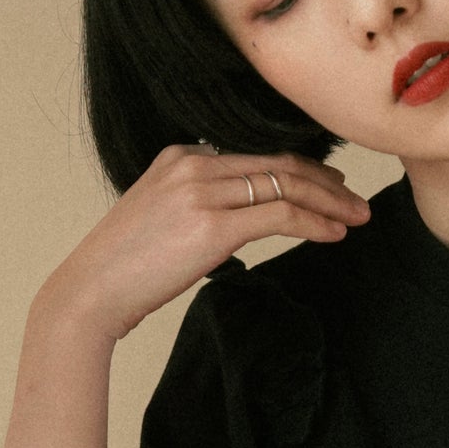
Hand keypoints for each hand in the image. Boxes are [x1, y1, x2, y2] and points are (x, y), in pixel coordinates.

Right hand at [42, 142, 369, 348]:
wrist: (90, 291)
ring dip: (331, 201)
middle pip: (279, 164)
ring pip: (286, 185)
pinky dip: (314, 222)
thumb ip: (199, 204)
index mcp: (181, 156)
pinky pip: (280, 216)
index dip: (302, 169)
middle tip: (357, 200)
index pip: (257, 155)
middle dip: (326, 181)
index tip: (330, 184)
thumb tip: (239, 219)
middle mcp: (194, 164)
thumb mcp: (161, 216)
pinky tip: (335, 233)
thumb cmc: (124, 267)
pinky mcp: (212, 226)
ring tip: (358, 217)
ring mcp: (202, 191)